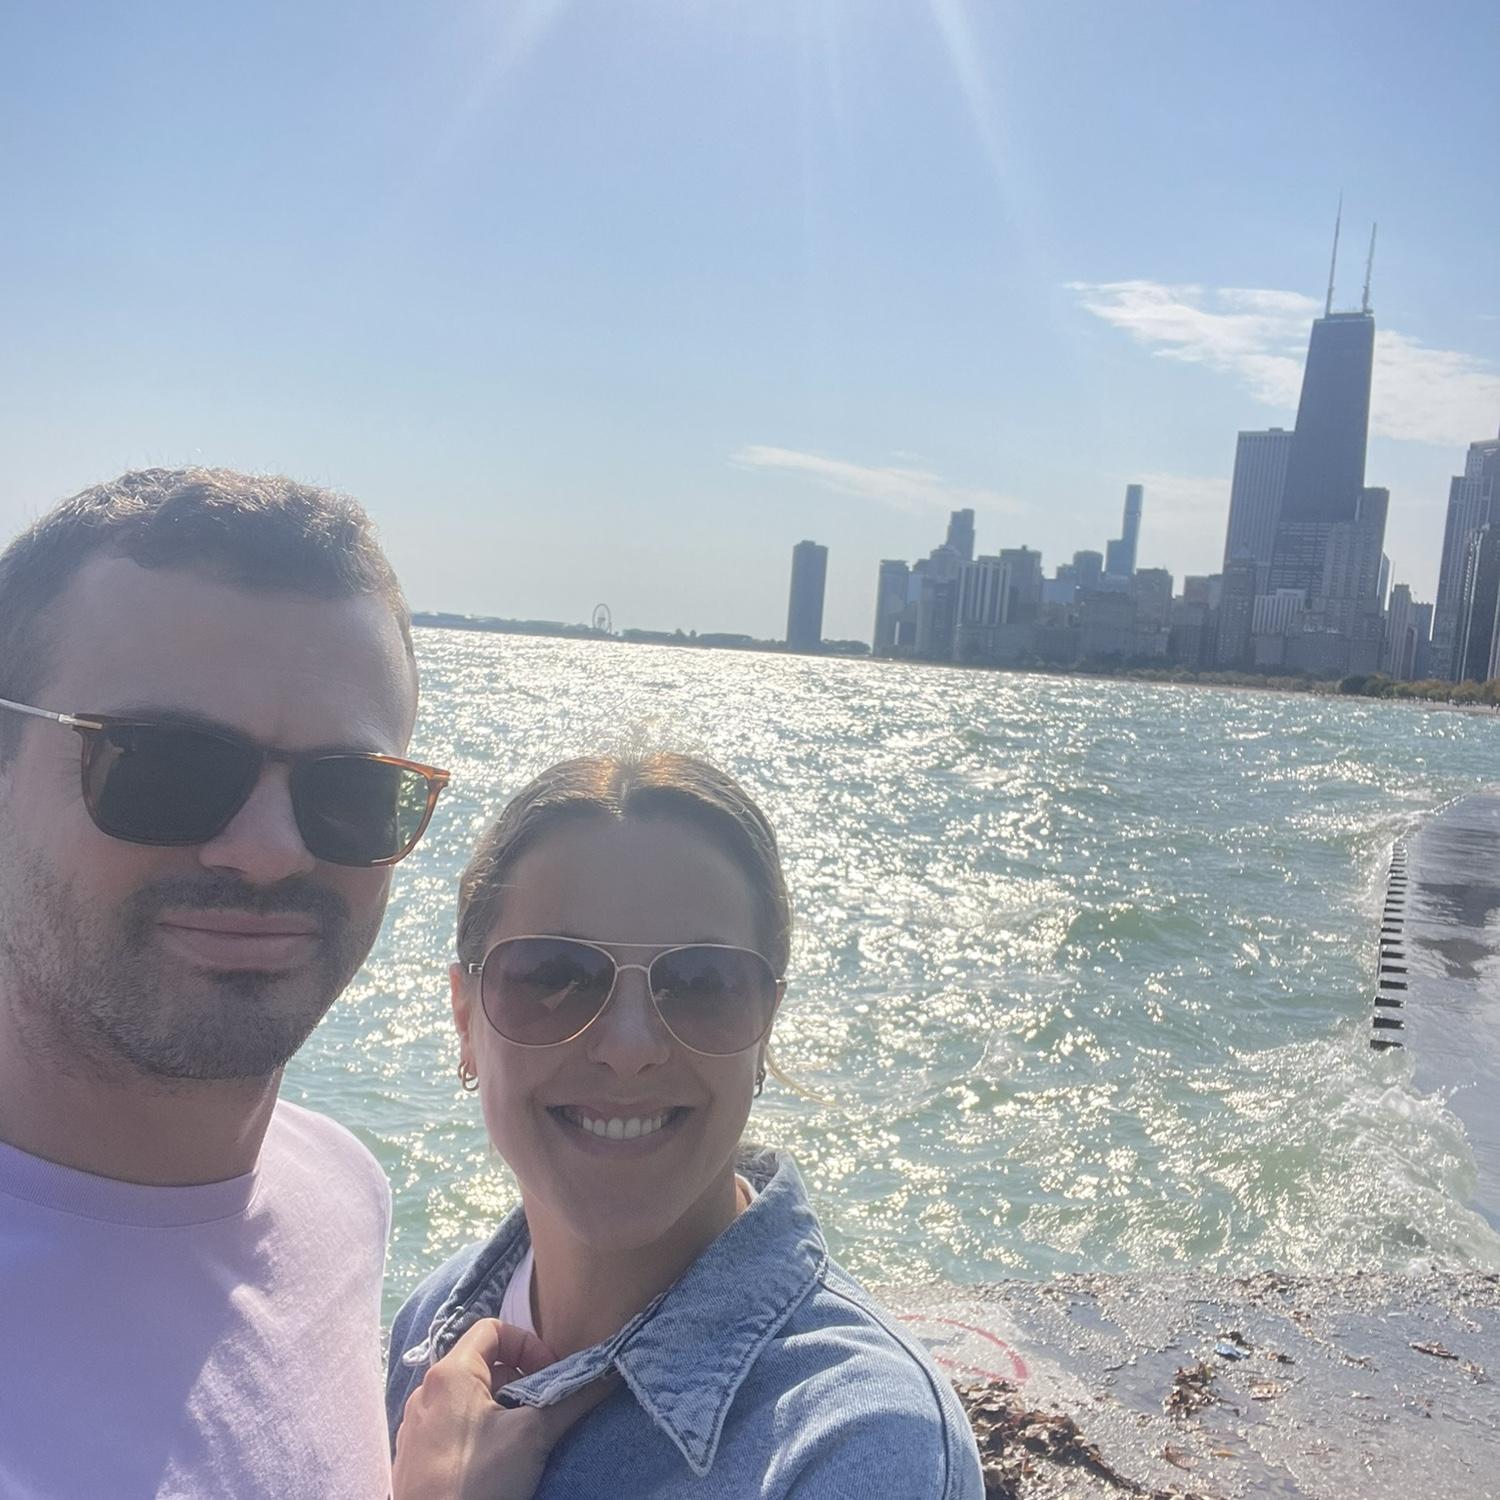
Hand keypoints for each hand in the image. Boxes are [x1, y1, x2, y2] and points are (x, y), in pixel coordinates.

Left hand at [392, 1319, 613, 1499]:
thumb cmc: (479, 1480)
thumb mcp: (533, 1435)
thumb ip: (571, 1399)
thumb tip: (608, 1375)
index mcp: (450, 1373)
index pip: (493, 1328)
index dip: (528, 1344)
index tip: (549, 1375)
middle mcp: (426, 1391)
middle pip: (483, 1365)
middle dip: (520, 1381)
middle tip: (543, 1409)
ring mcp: (416, 1426)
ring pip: (469, 1398)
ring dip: (502, 1409)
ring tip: (523, 1438)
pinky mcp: (413, 1458)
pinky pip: (452, 1427)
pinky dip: (480, 1431)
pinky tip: (496, 1462)